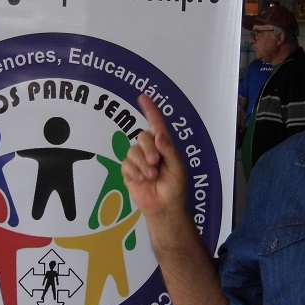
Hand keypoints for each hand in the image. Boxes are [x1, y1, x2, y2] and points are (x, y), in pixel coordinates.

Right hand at [122, 95, 187, 219]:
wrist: (164, 207)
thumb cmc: (175, 188)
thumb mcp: (178, 168)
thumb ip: (169, 150)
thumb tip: (158, 134)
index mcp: (164, 145)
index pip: (156, 123)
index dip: (150, 109)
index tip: (143, 96)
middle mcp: (150, 149)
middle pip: (142, 136)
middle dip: (148, 149)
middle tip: (156, 163)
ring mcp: (138, 160)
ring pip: (132, 151)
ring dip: (142, 164)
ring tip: (151, 176)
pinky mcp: (129, 171)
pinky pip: (125, 164)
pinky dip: (134, 172)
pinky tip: (142, 180)